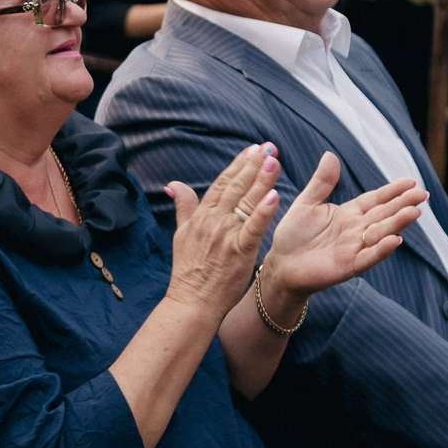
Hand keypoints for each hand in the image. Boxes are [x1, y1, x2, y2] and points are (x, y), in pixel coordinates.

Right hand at [164, 143, 280, 319]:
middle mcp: (214, 220)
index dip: (238, 164)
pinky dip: (263, 211)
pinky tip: (274, 195)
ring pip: (246, 201)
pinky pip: (254, 228)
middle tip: (269, 146)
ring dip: (261, 179)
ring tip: (274, 161)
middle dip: (253, 165)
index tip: (251, 149)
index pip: (222, 183)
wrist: (191, 301)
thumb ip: (183, 207)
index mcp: (202, 215)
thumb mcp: (181, 234)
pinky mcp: (240, 251)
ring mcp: (227, 235)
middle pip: (236, 186)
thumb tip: (173, 185)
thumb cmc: (188, 271)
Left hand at [258, 154, 424, 316]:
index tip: (411, 182)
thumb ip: (321, 182)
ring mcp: (354, 248)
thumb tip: (330, 154)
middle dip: (403, 204)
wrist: (280, 264)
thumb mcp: (307, 203)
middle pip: (384, 214)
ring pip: (380, 233)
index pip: (375, 200)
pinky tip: (395, 240)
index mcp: (349, 213)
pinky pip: (368, 257)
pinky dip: (381, 249)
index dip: (393, 191)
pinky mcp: (348, 266)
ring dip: (397, 224)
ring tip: (415, 212)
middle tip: (423, 194)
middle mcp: (356, 230)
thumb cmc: (293, 235)